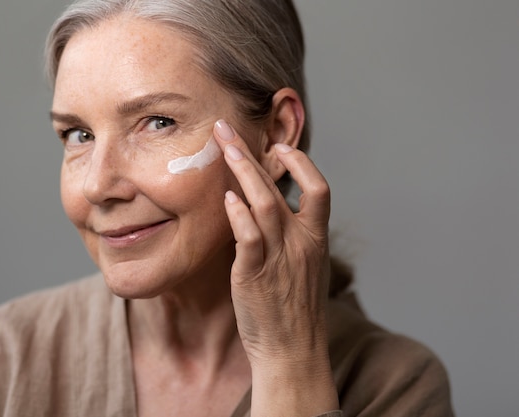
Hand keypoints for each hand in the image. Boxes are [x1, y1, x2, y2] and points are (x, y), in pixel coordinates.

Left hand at [213, 119, 337, 414]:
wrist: (293, 351)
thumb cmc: (294, 309)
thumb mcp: (304, 268)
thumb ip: (292, 237)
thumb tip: (269, 210)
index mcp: (316, 239)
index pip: (320, 188)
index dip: (302, 163)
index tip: (279, 146)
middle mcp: (302, 243)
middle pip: (282, 185)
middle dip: (254, 153)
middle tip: (227, 130)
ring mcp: (279, 257)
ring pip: (263, 203)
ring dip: (242, 172)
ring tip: (223, 148)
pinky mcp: (255, 274)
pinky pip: (248, 236)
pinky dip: (238, 214)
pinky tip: (226, 198)